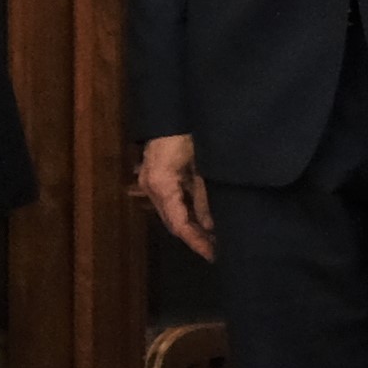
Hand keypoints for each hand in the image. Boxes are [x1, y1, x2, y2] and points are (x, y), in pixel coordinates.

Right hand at [138, 132, 212, 259]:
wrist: (171, 112)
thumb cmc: (188, 136)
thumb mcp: (202, 168)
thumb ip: (204, 198)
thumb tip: (210, 227)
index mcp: (161, 185)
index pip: (178, 223)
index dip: (196, 241)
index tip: (213, 255)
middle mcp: (150, 187)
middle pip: (172, 222)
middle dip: (194, 237)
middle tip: (217, 250)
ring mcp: (149, 182)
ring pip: (170, 214)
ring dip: (190, 226)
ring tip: (213, 237)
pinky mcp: (154, 176)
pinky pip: (170, 202)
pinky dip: (185, 212)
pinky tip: (201, 218)